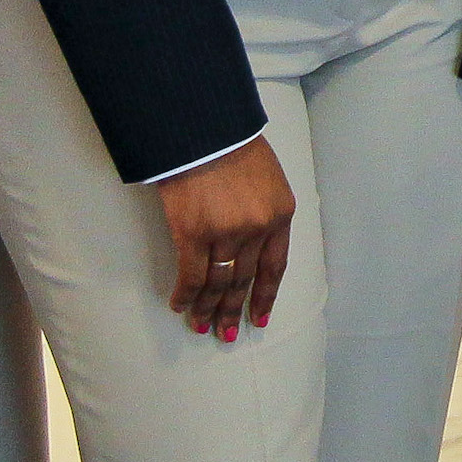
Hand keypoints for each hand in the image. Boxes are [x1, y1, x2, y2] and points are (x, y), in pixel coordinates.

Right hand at [156, 136, 295, 340]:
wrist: (205, 128)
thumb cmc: (233, 143)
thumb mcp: (267, 177)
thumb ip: (264, 211)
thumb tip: (252, 243)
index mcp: (281, 214)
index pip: (275, 266)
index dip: (265, 295)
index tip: (258, 317)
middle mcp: (258, 228)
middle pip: (245, 279)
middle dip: (234, 310)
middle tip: (226, 334)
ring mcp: (226, 233)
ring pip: (218, 283)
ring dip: (207, 308)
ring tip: (201, 326)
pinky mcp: (194, 233)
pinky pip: (191, 275)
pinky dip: (186, 294)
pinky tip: (180, 305)